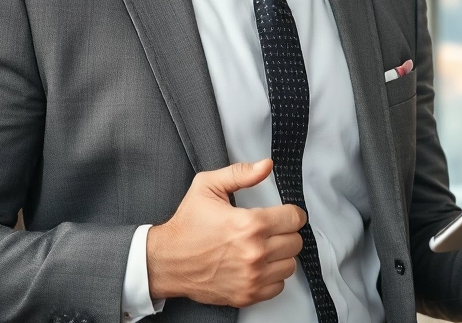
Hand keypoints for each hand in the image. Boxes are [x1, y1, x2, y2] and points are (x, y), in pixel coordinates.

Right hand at [147, 159, 305, 306]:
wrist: (166, 261)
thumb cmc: (186, 226)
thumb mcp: (207, 187)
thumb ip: (240, 173)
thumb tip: (266, 166)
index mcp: (249, 224)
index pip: (295, 218)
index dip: (290, 213)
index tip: (282, 215)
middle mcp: (254, 253)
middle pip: (295, 241)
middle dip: (285, 232)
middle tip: (269, 230)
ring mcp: (252, 277)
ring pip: (290, 264)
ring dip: (281, 255)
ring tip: (263, 247)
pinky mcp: (247, 294)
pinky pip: (279, 286)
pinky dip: (272, 276)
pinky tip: (259, 266)